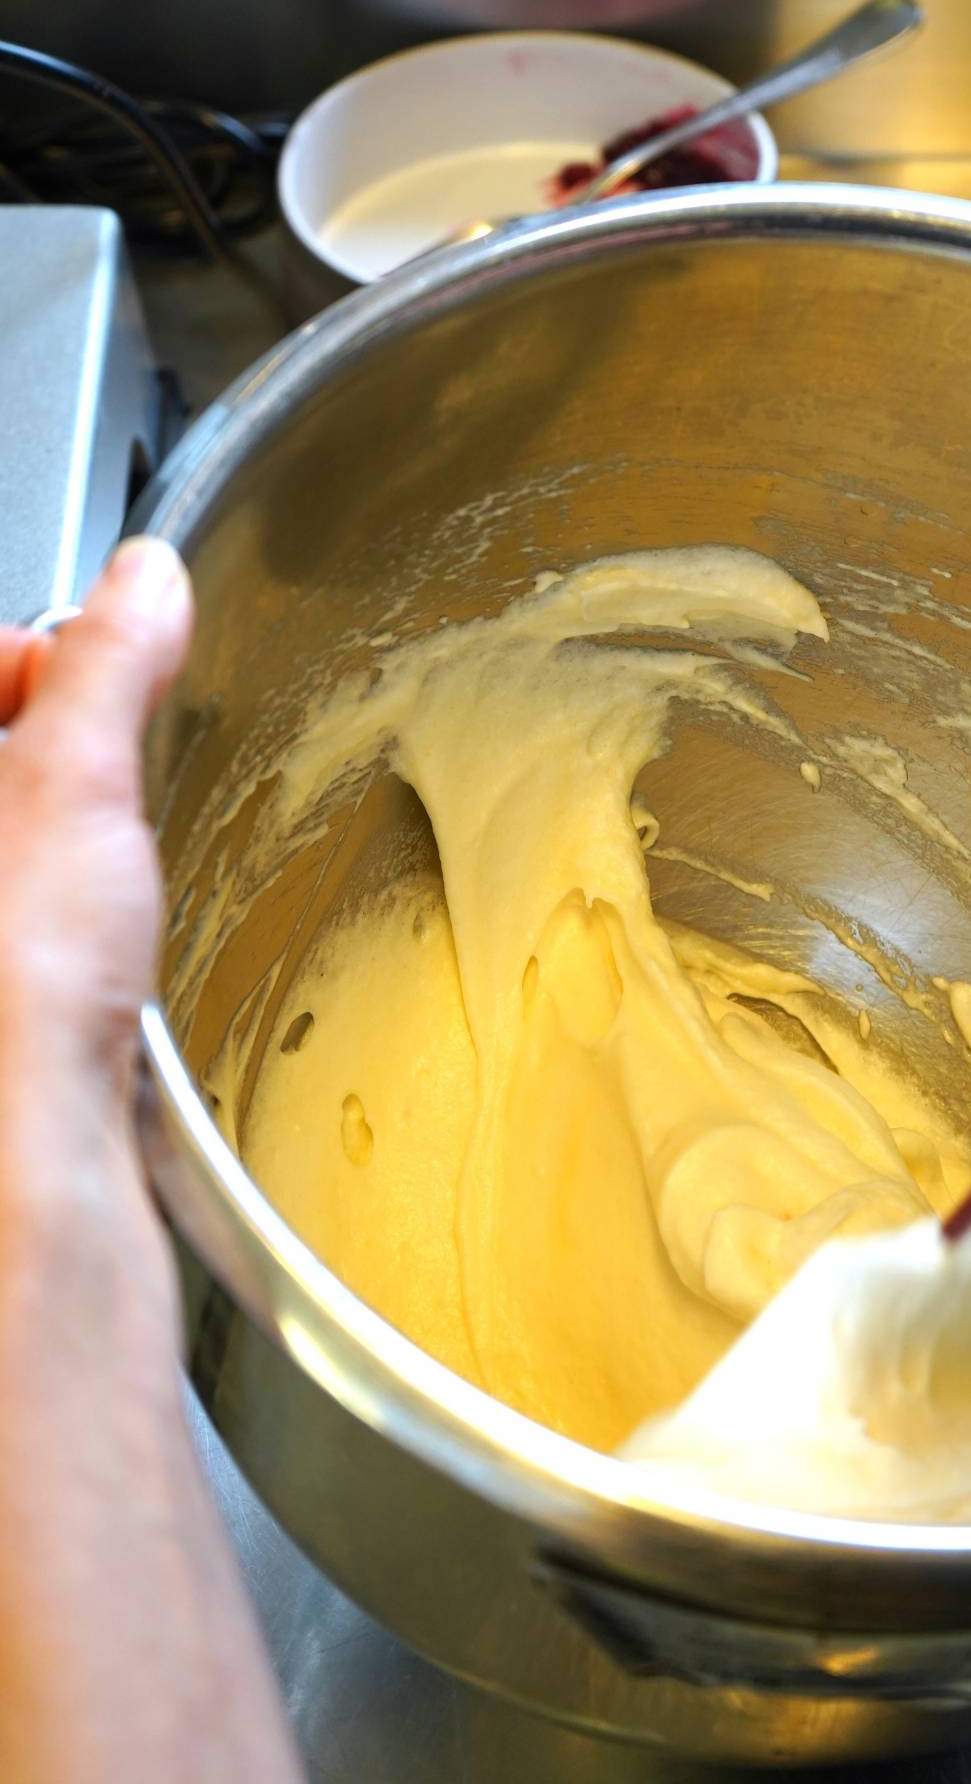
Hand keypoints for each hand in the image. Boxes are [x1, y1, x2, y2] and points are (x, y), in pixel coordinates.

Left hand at [1, 542, 332, 1783]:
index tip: (56, 658)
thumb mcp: (69, 800)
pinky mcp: (11, 1056)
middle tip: (103, 753)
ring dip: (50, 847)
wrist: (19, 1200)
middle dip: (35, 755)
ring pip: (11, 874)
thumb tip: (144, 583)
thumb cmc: (5, 1021)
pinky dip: (59, 930)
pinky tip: (107, 952)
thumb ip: (100, 678)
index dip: (11, 665)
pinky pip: (25, 953)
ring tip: (112, 854)